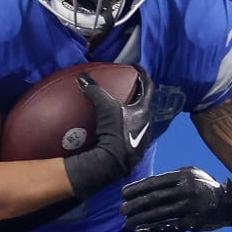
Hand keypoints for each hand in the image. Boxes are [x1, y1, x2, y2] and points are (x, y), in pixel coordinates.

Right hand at [62, 68, 155, 196]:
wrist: (114, 163)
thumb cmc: (114, 133)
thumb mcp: (105, 108)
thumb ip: (95, 91)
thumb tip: (83, 77)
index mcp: (144, 110)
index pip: (148, 87)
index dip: (143, 75)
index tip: (137, 68)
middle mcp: (148, 123)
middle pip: (144, 104)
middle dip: (137, 95)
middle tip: (128, 88)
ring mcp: (143, 138)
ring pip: (139, 119)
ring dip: (131, 113)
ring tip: (121, 108)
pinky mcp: (135, 150)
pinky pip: (132, 133)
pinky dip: (125, 127)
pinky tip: (115, 129)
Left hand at [121, 166, 231, 231]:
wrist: (231, 205)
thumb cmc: (204, 188)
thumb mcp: (193, 174)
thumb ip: (172, 177)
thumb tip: (144, 184)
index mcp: (185, 176)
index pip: (156, 182)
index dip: (138, 188)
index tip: (123, 194)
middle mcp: (189, 190)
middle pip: (155, 198)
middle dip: (135, 204)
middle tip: (120, 209)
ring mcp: (192, 207)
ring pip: (160, 214)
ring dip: (140, 219)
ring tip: (126, 221)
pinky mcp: (194, 224)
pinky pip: (169, 227)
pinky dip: (153, 229)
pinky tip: (140, 231)